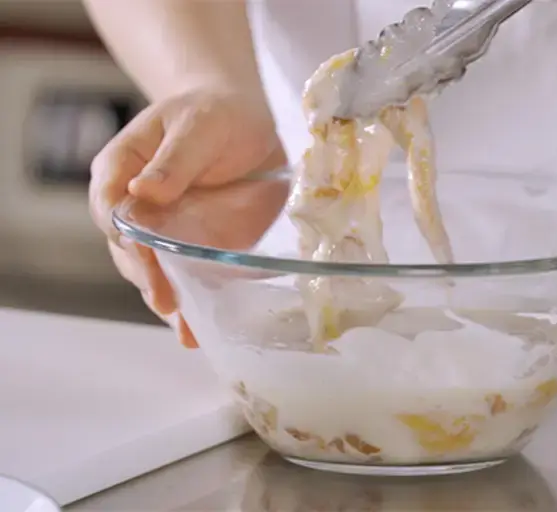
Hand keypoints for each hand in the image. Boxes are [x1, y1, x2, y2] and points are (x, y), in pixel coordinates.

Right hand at [89, 87, 286, 347]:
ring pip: (154, 273)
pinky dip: (192, 305)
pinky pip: (188, 280)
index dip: (126, 236)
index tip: (144, 256)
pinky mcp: (196, 249)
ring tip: (186, 329)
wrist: (247, 123)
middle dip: (147, 278)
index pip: (110, 209)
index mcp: (122, 170)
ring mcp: (165, 233)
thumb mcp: (198, 125)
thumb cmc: (215, 113)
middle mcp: (136, 208)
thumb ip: (174, 160)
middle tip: (167, 302)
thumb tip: (142, 192)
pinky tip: (197, 331)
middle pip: (128, 251)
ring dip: (168, 301)